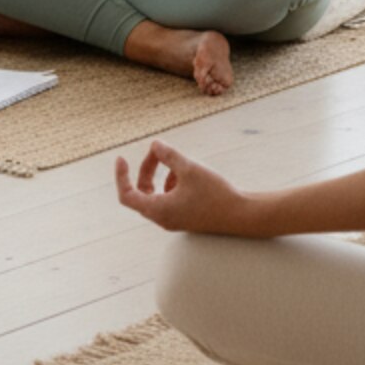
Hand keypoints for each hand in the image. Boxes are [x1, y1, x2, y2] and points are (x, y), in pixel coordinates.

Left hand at [114, 140, 256, 234]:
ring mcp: (174, 220)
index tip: (121, 158)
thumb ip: (169, 155)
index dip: (121, 176)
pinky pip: (168, 199)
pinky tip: (186, 173)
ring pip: (155, 196)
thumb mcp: (190, 169)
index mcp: (158, 210)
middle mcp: (163, 218)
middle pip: (141, 193)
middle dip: (146, 170)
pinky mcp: (185, 218)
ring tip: (176, 162)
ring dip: (160, 176)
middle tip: (157, 152)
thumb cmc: (216, 194)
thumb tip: (154, 144)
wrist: (243, 216)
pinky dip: (171, 184)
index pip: (127, 195)